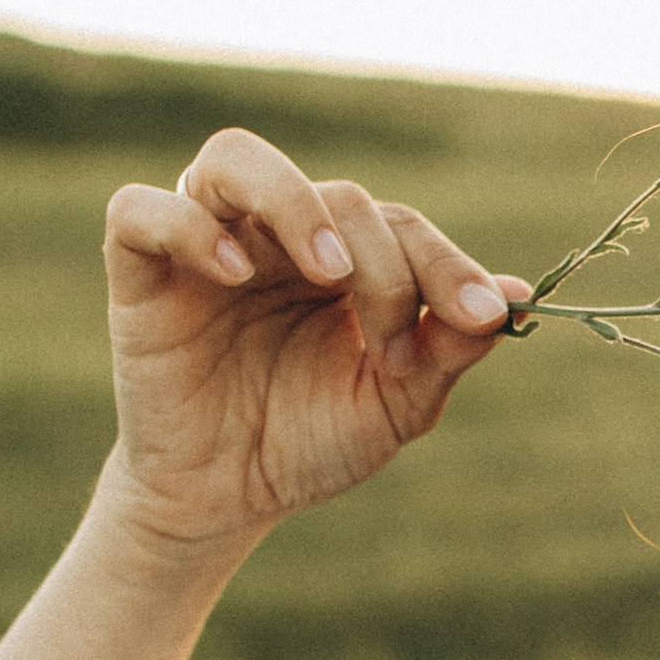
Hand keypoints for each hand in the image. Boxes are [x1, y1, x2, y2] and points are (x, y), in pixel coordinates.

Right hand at [96, 126, 531, 554]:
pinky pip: (143, 210)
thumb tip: (519, 297)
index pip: (401, 225)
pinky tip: (234, 272)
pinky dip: (188, 226)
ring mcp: (208, 243)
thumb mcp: (394, 404)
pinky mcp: (140, 269)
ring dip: (292, 200)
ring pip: (236, 158)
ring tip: (330, 269)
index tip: (480, 316)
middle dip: (384, 266)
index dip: (447, 264)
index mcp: (344, 256)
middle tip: (392, 345)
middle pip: (338, 197)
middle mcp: (277, 234)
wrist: (225, 501)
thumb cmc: (309, 443)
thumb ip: (448, 348)